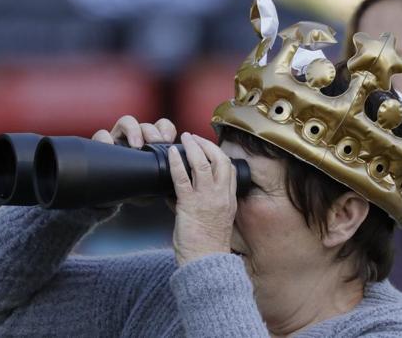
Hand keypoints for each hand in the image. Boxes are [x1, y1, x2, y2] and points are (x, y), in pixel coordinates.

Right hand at [92, 115, 176, 206]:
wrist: (113, 199)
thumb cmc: (137, 189)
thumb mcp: (154, 185)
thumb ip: (165, 179)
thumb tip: (177, 179)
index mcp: (151, 143)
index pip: (161, 126)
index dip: (166, 129)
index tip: (168, 140)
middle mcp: (136, 138)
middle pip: (145, 125)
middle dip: (151, 131)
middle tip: (155, 142)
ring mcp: (118, 139)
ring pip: (126, 122)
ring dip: (133, 130)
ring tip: (136, 145)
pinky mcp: (101, 146)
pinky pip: (101, 135)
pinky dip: (106, 138)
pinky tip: (111, 147)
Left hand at [169, 132, 236, 265]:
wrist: (205, 264)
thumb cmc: (207, 248)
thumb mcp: (213, 223)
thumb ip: (202, 206)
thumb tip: (178, 196)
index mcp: (229, 201)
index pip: (230, 170)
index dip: (220, 155)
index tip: (209, 148)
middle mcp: (221, 197)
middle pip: (220, 161)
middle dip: (208, 145)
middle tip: (195, 139)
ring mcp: (206, 199)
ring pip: (203, 164)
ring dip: (193, 147)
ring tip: (185, 138)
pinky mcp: (190, 204)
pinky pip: (182, 178)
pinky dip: (176, 162)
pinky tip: (171, 154)